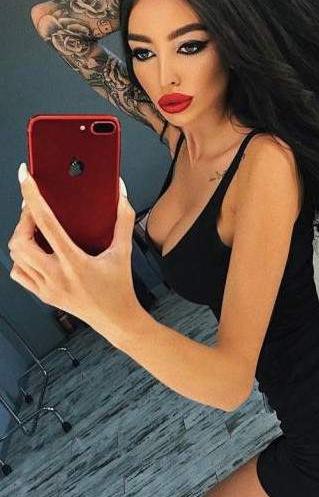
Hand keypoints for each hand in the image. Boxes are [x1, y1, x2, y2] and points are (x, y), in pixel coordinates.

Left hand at [8, 163, 139, 330]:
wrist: (116, 319)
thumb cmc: (120, 287)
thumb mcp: (124, 251)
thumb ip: (123, 219)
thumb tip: (120, 193)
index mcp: (75, 263)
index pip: (46, 223)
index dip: (32, 197)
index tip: (25, 177)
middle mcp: (56, 276)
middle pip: (20, 241)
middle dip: (22, 220)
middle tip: (33, 211)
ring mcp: (46, 287)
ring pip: (16, 256)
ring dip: (21, 236)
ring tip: (35, 228)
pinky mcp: (43, 295)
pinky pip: (19, 273)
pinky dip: (20, 258)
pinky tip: (34, 251)